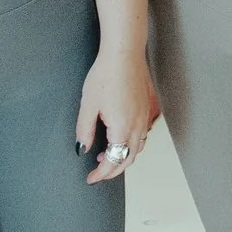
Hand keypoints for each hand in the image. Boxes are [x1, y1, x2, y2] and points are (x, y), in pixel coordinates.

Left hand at [76, 46, 158, 182]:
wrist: (124, 53)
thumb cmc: (106, 74)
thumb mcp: (88, 104)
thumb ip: (84, 130)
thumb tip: (83, 148)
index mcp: (122, 129)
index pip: (112, 161)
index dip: (101, 174)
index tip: (91, 178)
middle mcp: (138, 126)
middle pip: (129, 159)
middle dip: (113, 170)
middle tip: (98, 172)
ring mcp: (145, 117)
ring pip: (138, 148)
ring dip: (123, 157)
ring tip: (106, 154)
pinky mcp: (148, 108)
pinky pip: (143, 135)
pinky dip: (132, 144)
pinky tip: (121, 136)